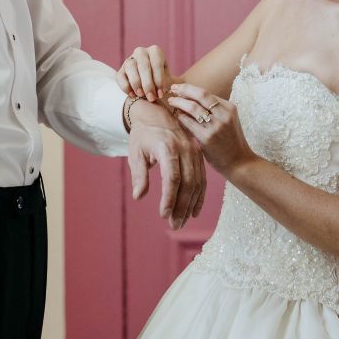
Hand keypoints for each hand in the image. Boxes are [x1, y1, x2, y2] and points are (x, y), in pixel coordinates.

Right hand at [118, 45, 176, 102]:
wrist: (151, 85)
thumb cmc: (161, 81)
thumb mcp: (169, 80)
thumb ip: (169, 84)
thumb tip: (167, 90)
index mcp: (155, 51)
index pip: (156, 64)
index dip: (159, 80)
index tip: (161, 94)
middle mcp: (141, 52)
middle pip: (144, 66)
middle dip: (148, 84)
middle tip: (151, 98)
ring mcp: (129, 59)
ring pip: (131, 68)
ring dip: (136, 84)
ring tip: (141, 95)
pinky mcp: (121, 70)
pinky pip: (120, 77)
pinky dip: (126, 87)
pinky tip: (133, 95)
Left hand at [127, 98, 206, 227]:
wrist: (156, 113)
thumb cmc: (143, 135)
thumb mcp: (136, 152)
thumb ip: (139, 174)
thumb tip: (139, 196)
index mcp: (167, 147)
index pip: (171, 177)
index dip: (169, 198)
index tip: (163, 215)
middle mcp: (185, 149)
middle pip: (187, 183)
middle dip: (181, 207)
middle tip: (174, 225)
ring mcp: (194, 151)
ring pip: (197, 183)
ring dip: (190, 205)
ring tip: (181, 222)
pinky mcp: (198, 155)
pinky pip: (202, 179)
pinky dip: (199, 196)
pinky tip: (193, 211)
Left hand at [168, 83, 253, 177]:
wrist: (239, 162)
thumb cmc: (230, 141)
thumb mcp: (227, 121)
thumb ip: (214, 110)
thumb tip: (190, 97)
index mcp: (230, 108)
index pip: (206, 93)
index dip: (190, 89)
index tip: (180, 88)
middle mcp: (224, 115)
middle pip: (200, 95)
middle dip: (184, 89)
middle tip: (172, 89)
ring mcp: (216, 126)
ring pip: (193, 107)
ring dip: (179, 102)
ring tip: (171, 101)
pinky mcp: (207, 138)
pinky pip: (189, 122)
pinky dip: (180, 117)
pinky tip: (176, 116)